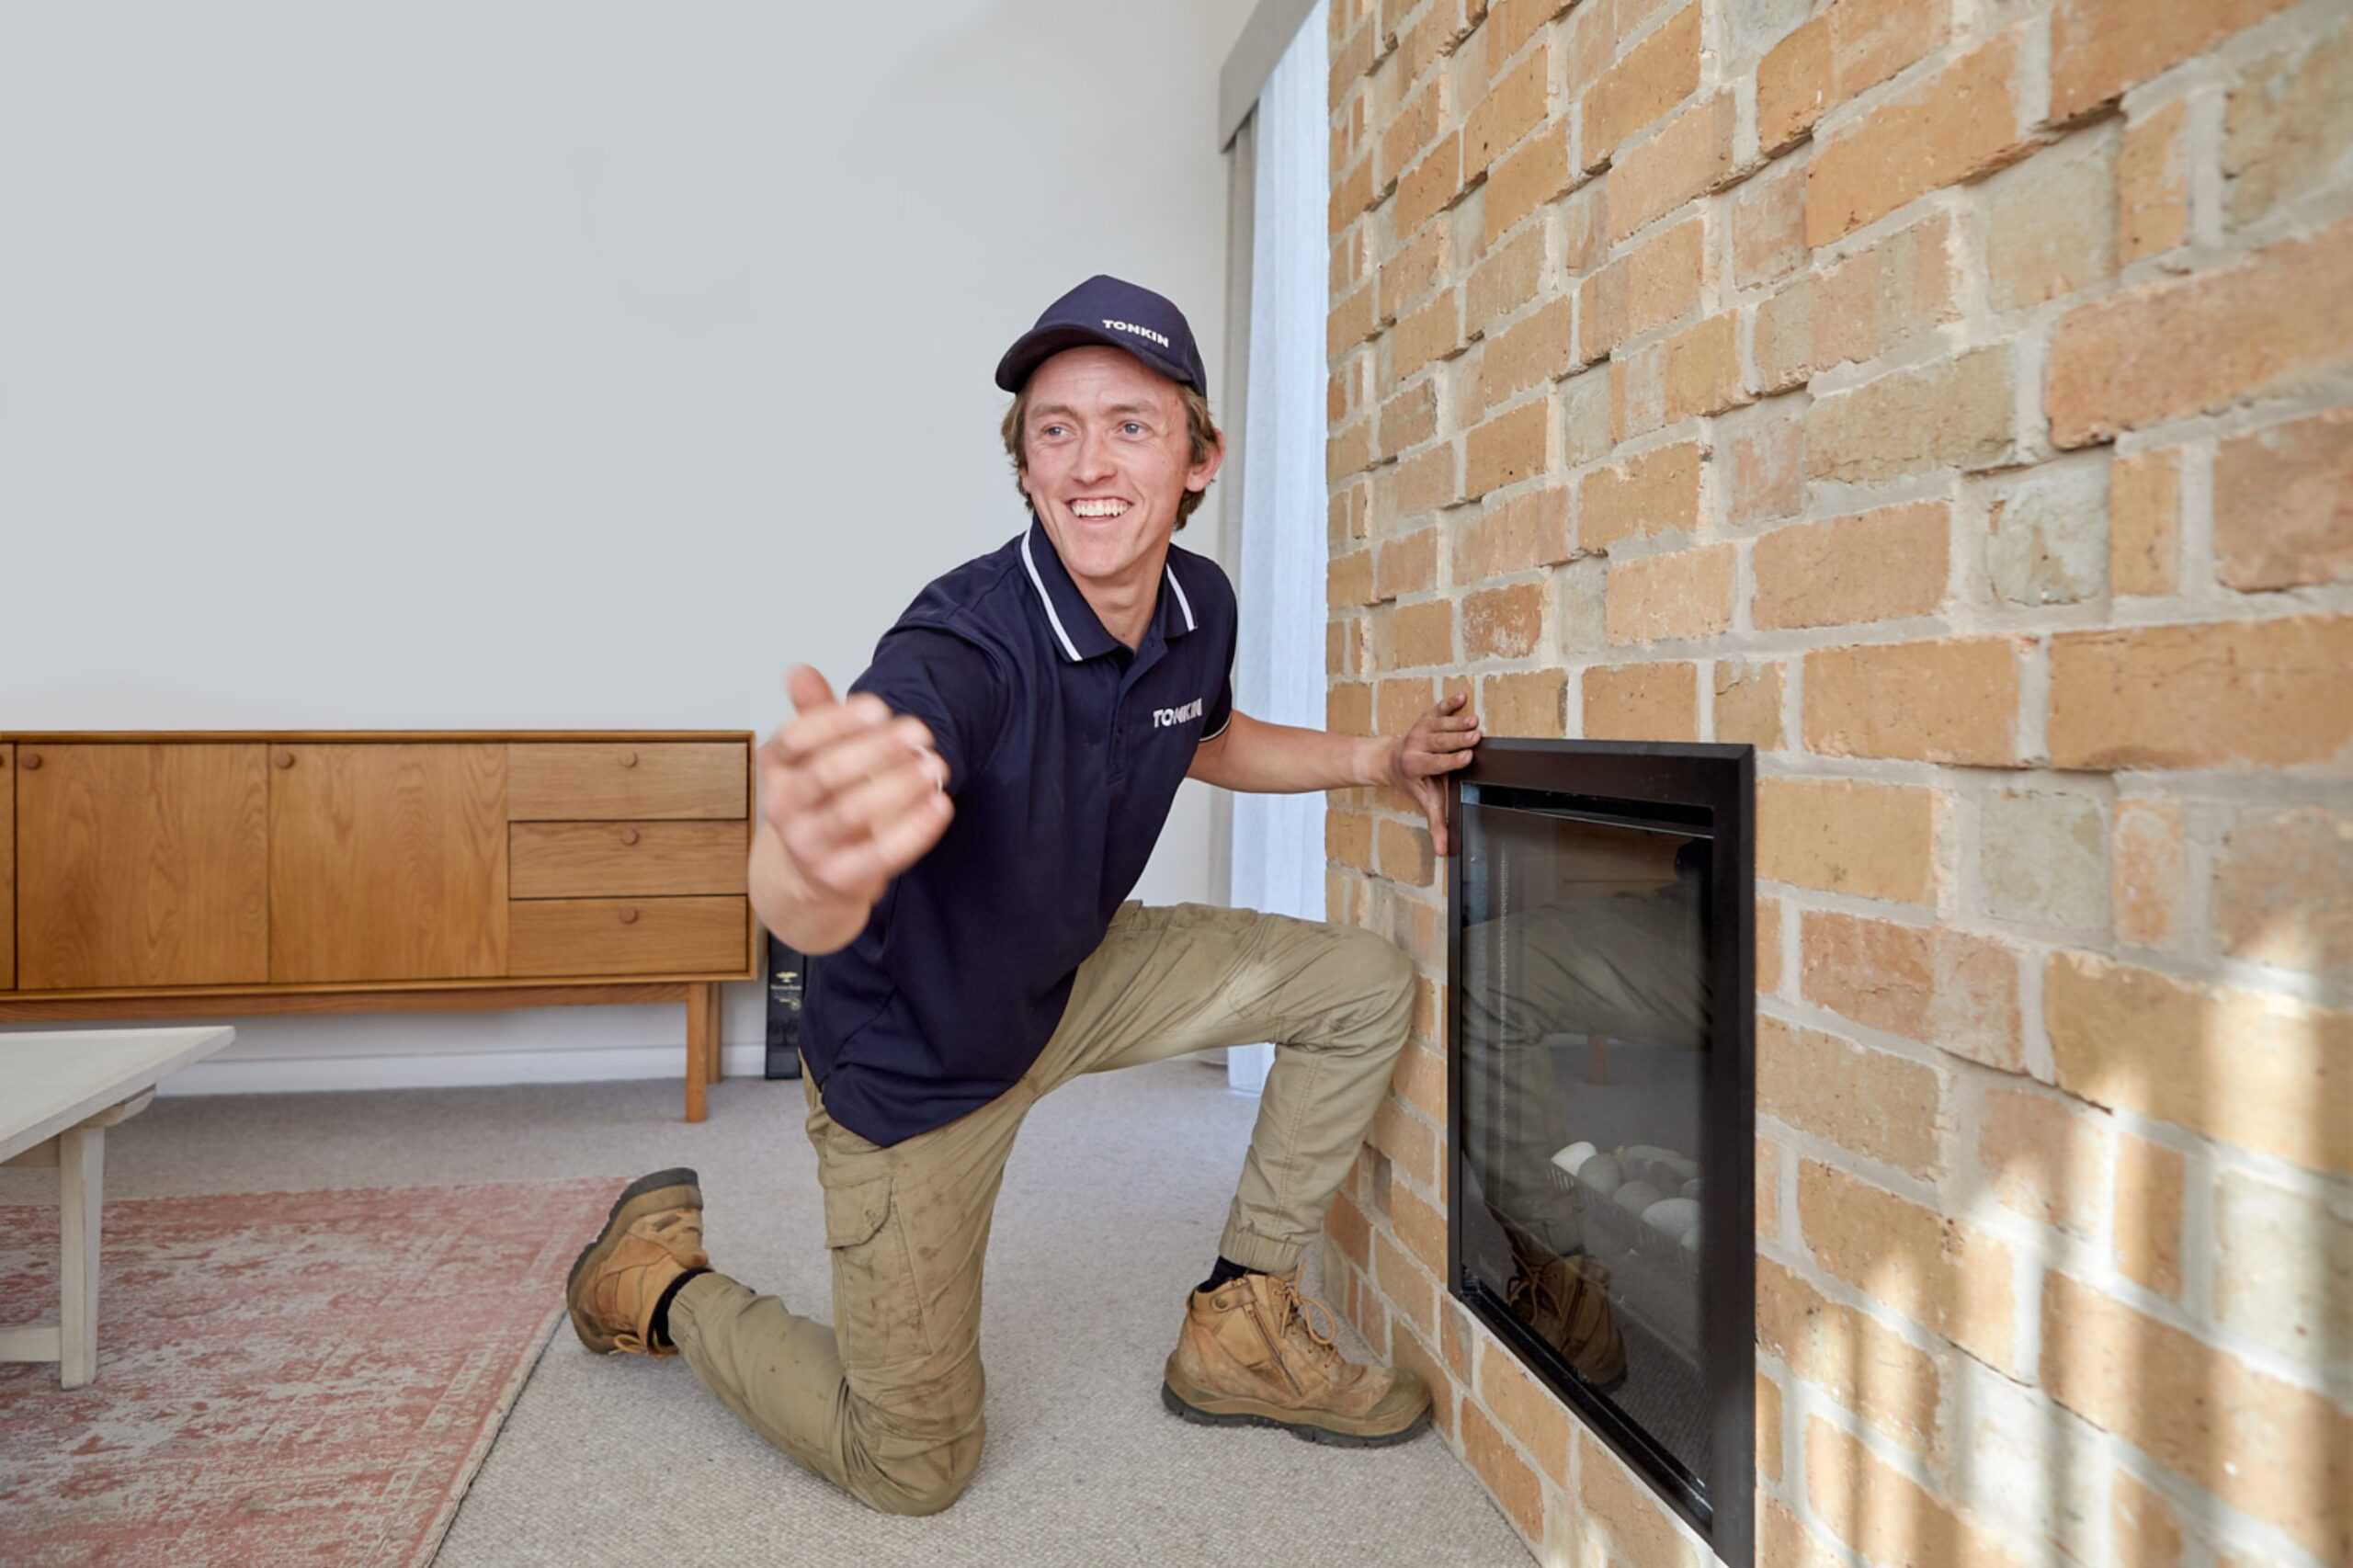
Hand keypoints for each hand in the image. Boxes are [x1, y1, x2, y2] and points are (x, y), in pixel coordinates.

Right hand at [756, 666, 952, 916]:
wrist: (811, 875)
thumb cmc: (823, 800)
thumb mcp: (814, 754)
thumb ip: (815, 712)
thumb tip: (799, 670)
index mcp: (775, 769)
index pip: (797, 738)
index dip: (838, 720)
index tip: (881, 707)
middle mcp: (783, 808)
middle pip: (827, 773)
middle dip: (878, 750)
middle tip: (921, 732)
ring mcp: (808, 847)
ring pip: (852, 814)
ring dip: (899, 786)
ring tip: (935, 765)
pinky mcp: (839, 879)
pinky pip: (880, 855)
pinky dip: (914, 830)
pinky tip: (942, 804)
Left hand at [1388, 691, 1479, 854]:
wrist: (1388, 760)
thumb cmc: (1412, 782)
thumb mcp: (1423, 801)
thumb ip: (1435, 823)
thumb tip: (1443, 851)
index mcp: (1417, 766)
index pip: (1436, 762)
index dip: (1452, 759)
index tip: (1468, 756)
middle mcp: (1416, 745)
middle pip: (1441, 741)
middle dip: (1458, 738)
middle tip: (1476, 735)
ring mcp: (1420, 730)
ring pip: (1441, 725)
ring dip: (1458, 721)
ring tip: (1474, 721)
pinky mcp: (1425, 718)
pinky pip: (1437, 709)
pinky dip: (1449, 703)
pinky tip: (1461, 697)